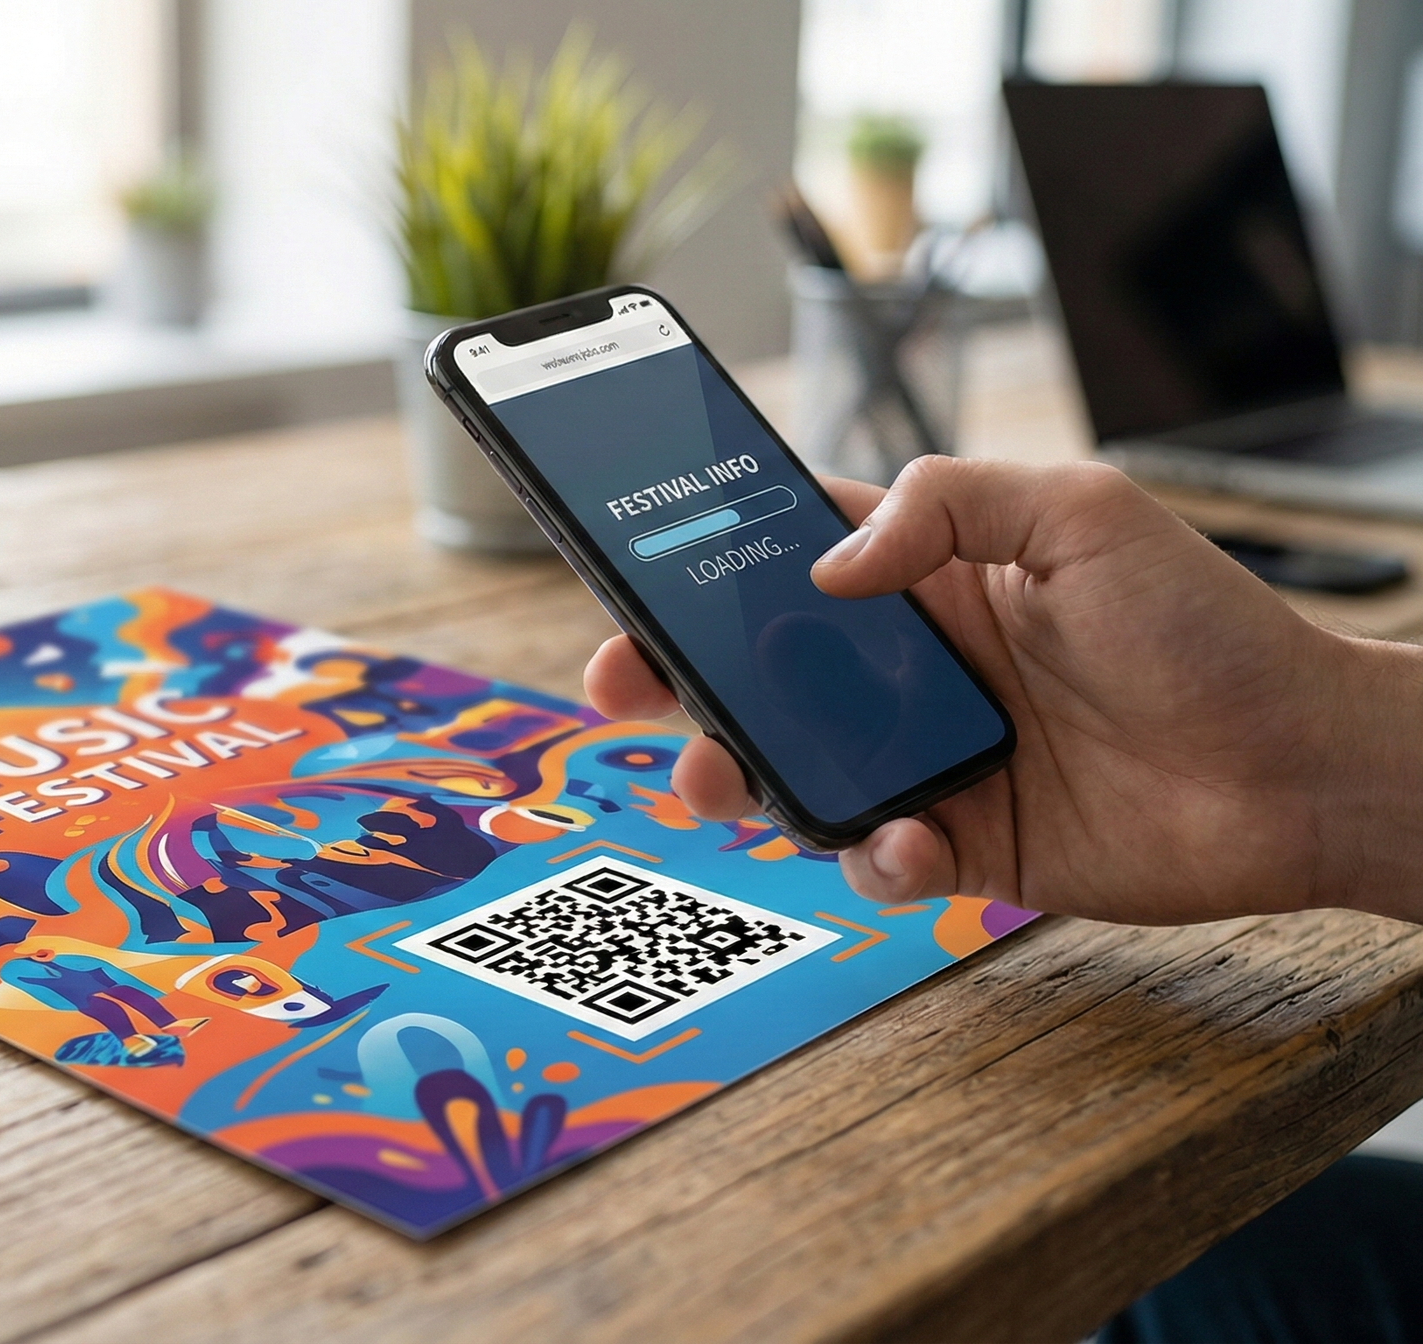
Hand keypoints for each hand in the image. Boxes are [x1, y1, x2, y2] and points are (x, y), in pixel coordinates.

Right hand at [585, 457, 1422, 924]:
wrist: (1299, 770)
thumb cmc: (1206, 626)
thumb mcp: (1079, 514)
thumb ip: (945, 505)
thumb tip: (828, 568)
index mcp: (931, 577)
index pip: (788, 556)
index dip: (703, 564)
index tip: (634, 576)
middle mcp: (915, 669)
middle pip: (762, 671)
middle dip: (677, 680)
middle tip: (620, 689)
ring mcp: (932, 759)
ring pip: (795, 771)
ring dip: (736, 775)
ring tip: (715, 782)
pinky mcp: (963, 845)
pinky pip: (876, 858)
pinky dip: (872, 857)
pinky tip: (914, 840)